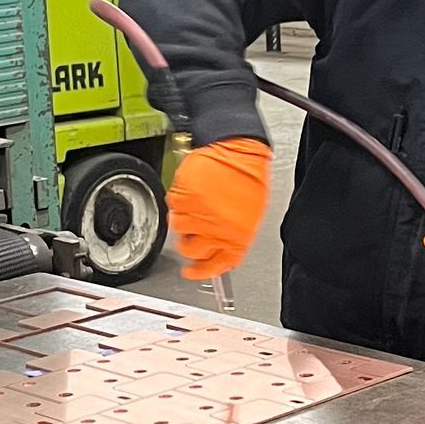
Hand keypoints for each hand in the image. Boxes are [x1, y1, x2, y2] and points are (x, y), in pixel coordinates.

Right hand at [167, 139, 271, 281]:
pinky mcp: (182, 198)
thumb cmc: (249, 179)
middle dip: (189, 244)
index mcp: (236, 238)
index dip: (201, 272)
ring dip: (185, 219)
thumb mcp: (250, 217)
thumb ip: (233, 238)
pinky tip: (194, 192)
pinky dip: (180, 201)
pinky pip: (174, 207)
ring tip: (197, 204)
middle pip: (190, 251)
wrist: (240, 150)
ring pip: (179, 229)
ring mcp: (197, 214)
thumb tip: (219, 251)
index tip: (192, 273)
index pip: (214, 266)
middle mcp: (214, 230)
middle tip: (193, 233)